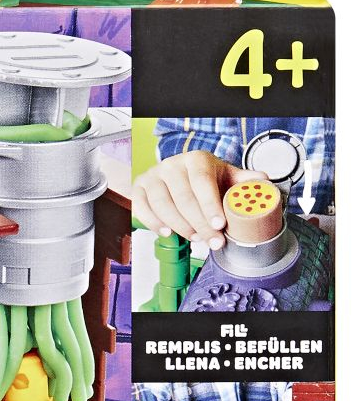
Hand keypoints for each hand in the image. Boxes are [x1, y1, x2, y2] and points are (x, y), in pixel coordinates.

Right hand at [132, 150, 253, 249]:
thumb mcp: (226, 177)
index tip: (220, 225)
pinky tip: (168, 233)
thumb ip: (244, 181)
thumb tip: (262, 181)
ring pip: (162, 206)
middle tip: (213, 241)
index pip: (202, 182)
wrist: (179, 176)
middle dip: (200, 224)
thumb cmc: (204, 179)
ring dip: (180, 227)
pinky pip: (143, 209)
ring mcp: (152, 176)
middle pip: (183, 198)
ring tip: (195, 238)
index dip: (210, 205)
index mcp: (196, 159)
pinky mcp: (138, 189)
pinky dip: (154, 224)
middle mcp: (171, 165)